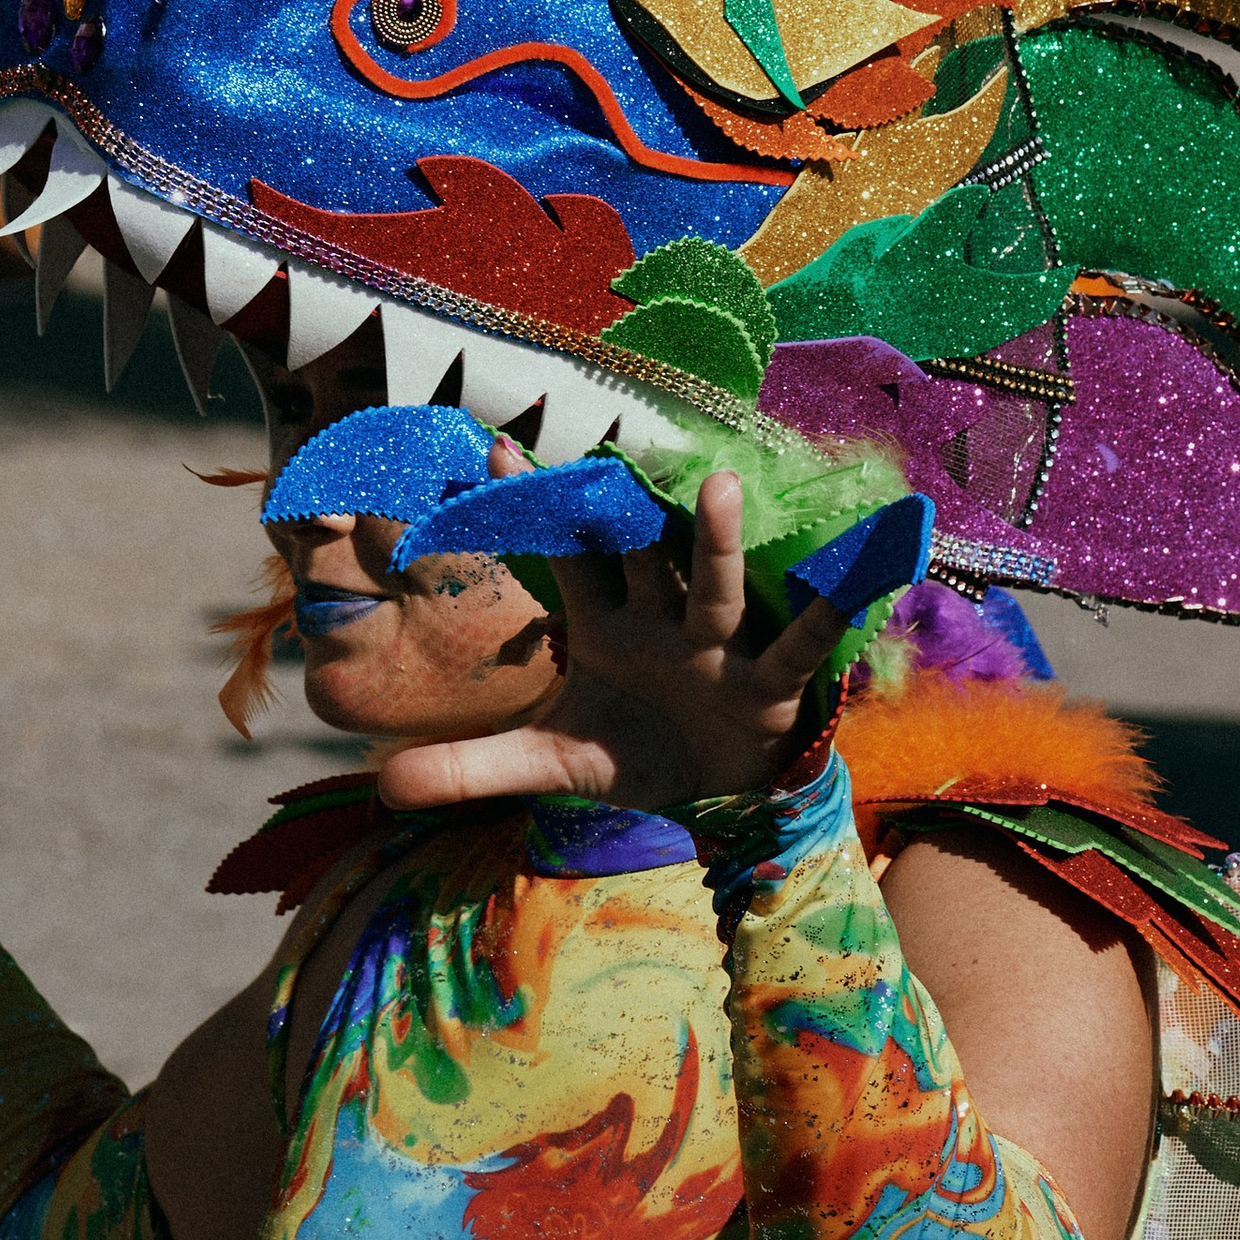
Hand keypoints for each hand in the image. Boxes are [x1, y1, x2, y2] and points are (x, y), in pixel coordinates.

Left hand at [375, 469, 847, 812]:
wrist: (712, 797)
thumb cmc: (632, 756)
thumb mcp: (548, 766)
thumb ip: (470, 768)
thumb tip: (382, 783)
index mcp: (604, 623)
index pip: (565, 553)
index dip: (534, 505)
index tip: (497, 446)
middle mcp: (662, 619)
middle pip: (642, 551)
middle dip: (627, 502)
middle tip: (606, 441)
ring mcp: (718, 647)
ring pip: (715, 585)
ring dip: (716, 541)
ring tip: (716, 484)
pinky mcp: (767, 684)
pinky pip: (798, 645)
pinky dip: (826, 614)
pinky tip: (856, 573)